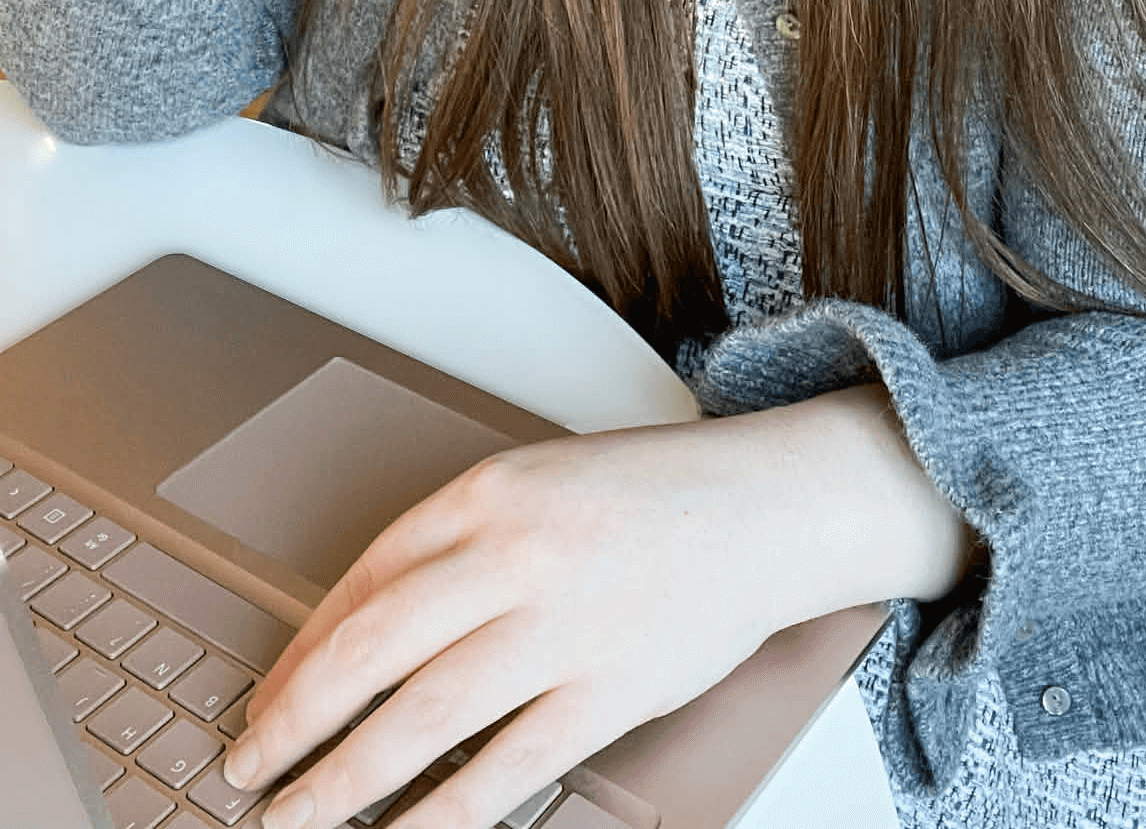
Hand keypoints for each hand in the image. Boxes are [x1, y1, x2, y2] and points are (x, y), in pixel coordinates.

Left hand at [221, 418, 796, 828]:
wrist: (766, 506)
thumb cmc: (654, 493)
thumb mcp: (540, 482)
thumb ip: (460, 542)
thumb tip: (368, 627)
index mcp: (490, 491)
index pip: (363, 578)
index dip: (300, 649)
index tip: (269, 696)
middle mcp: (515, 555)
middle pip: (370, 650)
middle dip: (294, 719)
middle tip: (247, 764)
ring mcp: (561, 627)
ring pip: (422, 717)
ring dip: (342, 779)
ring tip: (295, 817)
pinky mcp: (607, 691)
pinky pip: (506, 768)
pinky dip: (442, 815)